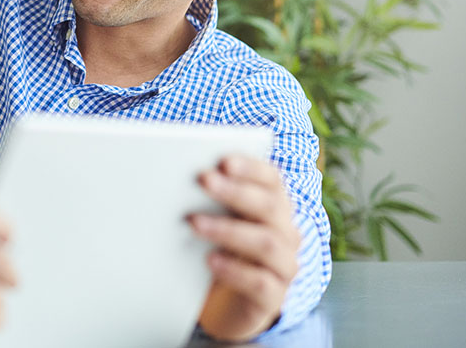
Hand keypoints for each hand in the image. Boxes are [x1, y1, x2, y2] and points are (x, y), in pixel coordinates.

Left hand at [190, 155, 300, 341]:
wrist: (221, 306)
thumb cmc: (212, 250)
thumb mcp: (210, 220)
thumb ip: (205, 198)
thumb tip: (179, 171)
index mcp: (273, 206)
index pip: (272, 179)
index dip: (251, 167)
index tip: (223, 160)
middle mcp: (286, 232)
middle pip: (269, 206)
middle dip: (235, 192)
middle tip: (204, 180)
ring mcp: (284, 266)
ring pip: (267, 242)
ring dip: (229, 229)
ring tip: (195, 222)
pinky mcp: (274, 298)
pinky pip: (261, 283)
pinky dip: (235, 270)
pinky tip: (209, 261)